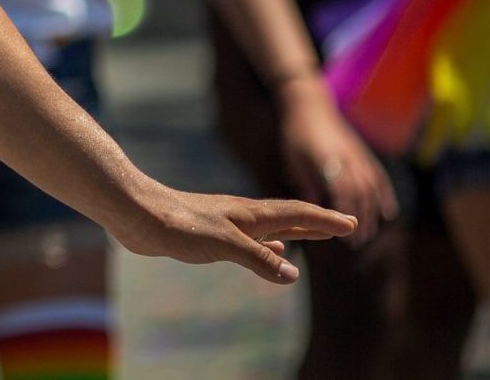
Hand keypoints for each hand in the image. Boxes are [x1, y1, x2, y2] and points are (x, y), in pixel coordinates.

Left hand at [108, 177, 355, 284]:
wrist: (138, 215)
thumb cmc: (179, 224)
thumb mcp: (224, 244)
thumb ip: (258, 260)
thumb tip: (293, 275)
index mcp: (251, 214)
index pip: (297, 215)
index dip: (324, 220)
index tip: (351, 223)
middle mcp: (243, 216)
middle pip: (289, 218)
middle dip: (317, 223)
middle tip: (345, 225)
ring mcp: (227, 224)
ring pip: (271, 229)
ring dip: (295, 233)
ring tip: (313, 238)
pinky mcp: (210, 234)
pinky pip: (251, 241)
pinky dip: (268, 247)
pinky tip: (272, 253)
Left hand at [277, 79, 397, 242]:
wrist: (312, 105)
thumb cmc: (296, 133)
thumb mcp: (293, 157)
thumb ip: (305, 181)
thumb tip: (312, 208)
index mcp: (328, 159)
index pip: (342, 189)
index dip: (345, 211)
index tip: (344, 233)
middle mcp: (348, 158)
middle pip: (360, 193)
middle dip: (360, 218)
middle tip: (357, 242)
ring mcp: (359, 155)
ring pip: (372, 187)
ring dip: (372, 212)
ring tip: (369, 233)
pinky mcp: (364, 153)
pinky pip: (379, 177)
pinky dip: (385, 195)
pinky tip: (389, 212)